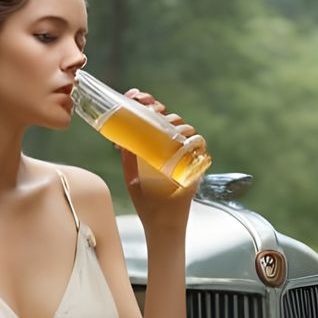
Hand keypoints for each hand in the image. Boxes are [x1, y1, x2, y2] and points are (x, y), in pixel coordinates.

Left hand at [121, 88, 199, 230]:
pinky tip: (181, 139)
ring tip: (162, 125)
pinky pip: (199, 144)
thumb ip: (128, 157)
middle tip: (146, 107)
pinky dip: (192, 139)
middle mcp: (171, 147)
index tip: (136, 96)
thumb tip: (118, 139)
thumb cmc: (146, 200)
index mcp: (155, 146)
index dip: (146, 103)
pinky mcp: (196, 164)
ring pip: (184, 127)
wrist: (160, 221)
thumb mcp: (131, 174)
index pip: (153, 118)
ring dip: (173, 121)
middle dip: (157, 107)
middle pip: (168, 117)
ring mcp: (184, 154)